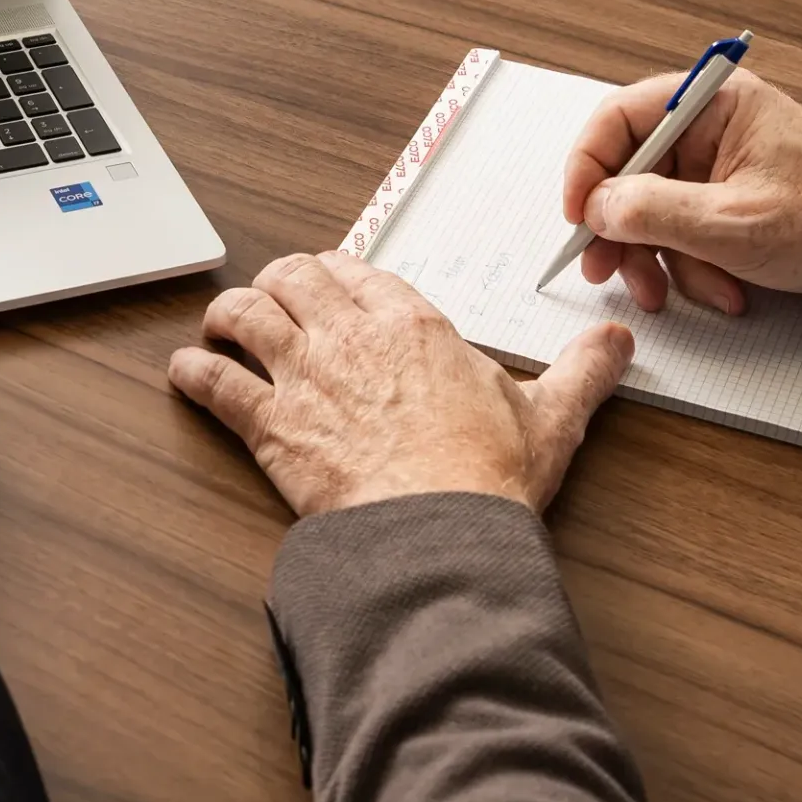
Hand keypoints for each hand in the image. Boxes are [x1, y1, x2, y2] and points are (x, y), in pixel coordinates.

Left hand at [169, 252, 633, 517]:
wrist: (437, 533)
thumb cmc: (487, 479)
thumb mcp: (552, 417)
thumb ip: (584, 371)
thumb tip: (617, 343)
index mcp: (411, 322)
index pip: (352, 268)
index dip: (330, 270)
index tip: (324, 280)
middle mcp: (349, 335)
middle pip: (290, 276)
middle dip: (274, 281)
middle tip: (269, 296)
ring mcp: (304, 376)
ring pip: (244, 313)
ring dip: (227, 314)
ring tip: (220, 324)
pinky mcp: (270, 426)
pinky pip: (214, 382)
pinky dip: (192, 371)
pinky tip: (184, 372)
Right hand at [561, 69, 801, 313]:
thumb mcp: (732, 221)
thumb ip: (654, 211)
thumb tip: (596, 207)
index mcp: (712, 104)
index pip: (619, 119)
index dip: (587, 166)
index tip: (578, 214)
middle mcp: (706, 127)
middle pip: (626, 172)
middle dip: (618, 229)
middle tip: (605, 268)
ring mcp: (712, 166)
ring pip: (646, 210)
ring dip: (656, 259)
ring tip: (673, 293)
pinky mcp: (719, 200)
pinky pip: (677, 232)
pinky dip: (688, 266)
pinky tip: (721, 288)